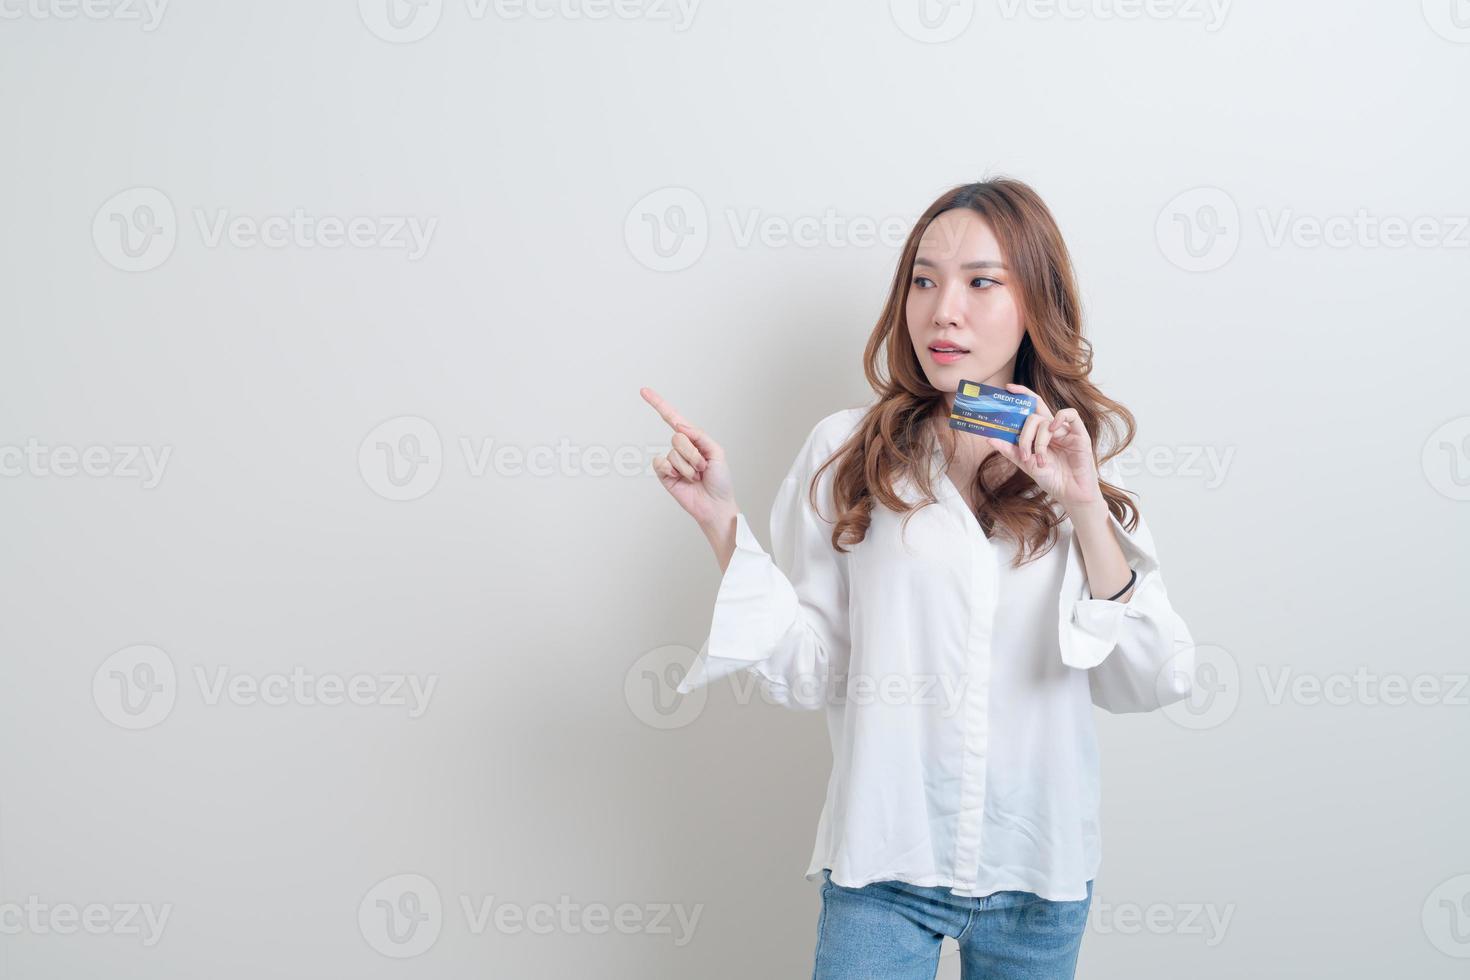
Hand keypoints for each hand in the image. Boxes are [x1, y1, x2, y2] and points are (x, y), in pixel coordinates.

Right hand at [640, 386, 737, 530]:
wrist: (714, 504)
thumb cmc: (720, 480)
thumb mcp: (717, 452)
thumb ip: (699, 436)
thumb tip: (679, 426)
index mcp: (693, 439)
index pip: (673, 418)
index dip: (658, 404)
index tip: (644, 391)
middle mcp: (681, 448)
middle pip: (678, 437)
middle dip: (694, 454)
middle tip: (703, 468)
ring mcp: (671, 461)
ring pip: (673, 453)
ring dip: (688, 467)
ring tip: (696, 477)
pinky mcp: (664, 474)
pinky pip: (661, 463)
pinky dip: (674, 472)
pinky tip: (681, 480)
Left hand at [978, 383, 1103, 515]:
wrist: (1070, 495)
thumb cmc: (1052, 479)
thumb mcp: (1026, 464)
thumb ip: (1009, 450)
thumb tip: (989, 438)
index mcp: (1040, 433)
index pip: (1030, 407)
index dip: (1021, 394)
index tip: (1007, 388)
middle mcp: (1052, 429)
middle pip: (1033, 415)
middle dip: (1023, 434)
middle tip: (1023, 453)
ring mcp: (1065, 431)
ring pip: (1044, 420)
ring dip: (1038, 440)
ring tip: (1039, 459)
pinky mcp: (1079, 435)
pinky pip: (1070, 415)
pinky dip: (1059, 418)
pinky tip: (1052, 430)